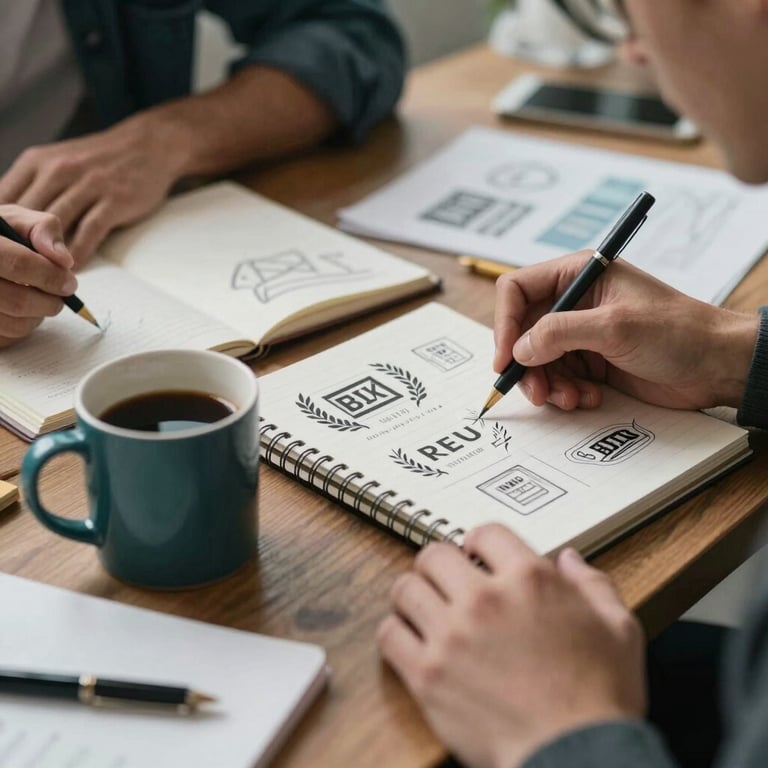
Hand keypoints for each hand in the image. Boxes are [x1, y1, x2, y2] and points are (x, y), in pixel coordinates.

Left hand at [0, 113, 186, 264]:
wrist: (147, 146)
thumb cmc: (98, 162)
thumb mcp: (54, 163)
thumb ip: (31, 188)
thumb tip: (9, 223)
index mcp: (36, 162)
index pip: (3, 198)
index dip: (0, 227)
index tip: (3, 248)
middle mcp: (58, 170)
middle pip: (27, 214)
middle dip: (19, 244)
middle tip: (18, 269)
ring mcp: (87, 185)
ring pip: (56, 224)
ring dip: (47, 253)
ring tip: (41, 277)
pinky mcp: (114, 201)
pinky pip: (89, 231)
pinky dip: (78, 253)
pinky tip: (71, 269)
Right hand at [0, 205, 75, 347]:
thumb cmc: (0, 233)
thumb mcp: (18, 221)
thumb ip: (44, 231)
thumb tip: (65, 261)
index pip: (18, 264)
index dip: (50, 276)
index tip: (70, 282)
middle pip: (17, 301)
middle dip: (49, 302)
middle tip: (61, 297)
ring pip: (12, 325)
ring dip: (38, 317)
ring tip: (41, 301)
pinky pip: (5, 339)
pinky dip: (22, 328)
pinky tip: (22, 312)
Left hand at [378, 525, 645, 767]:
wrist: (577, 758)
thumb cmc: (600, 699)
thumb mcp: (619, 629)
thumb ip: (593, 583)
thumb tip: (569, 559)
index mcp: (529, 579)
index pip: (484, 533)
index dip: (479, 543)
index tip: (475, 556)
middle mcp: (484, 598)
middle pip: (434, 554)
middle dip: (440, 564)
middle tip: (446, 581)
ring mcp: (451, 635)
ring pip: (406, 589)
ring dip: (415, 594)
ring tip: (426, 608)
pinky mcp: (427, 674)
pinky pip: (390, 635)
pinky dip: (398, 633)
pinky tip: (414, 641)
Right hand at [494, 252, 758, 410]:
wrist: (716, 365)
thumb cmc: (677, 332)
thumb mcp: (614, 326)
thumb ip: (560, 333)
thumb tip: (519, 348)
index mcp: (578, 275)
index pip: (518, 290)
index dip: (505, 323)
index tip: (505, 358)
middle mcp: (574, 302)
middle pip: (522, 331)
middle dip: (526, 364)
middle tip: (536, 391)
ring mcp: (581, 334)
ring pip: (537, 360)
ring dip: (547, 384)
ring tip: (569, 399)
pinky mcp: (591, 361)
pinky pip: (558, 378)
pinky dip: (565, 392)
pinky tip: (588, 398)